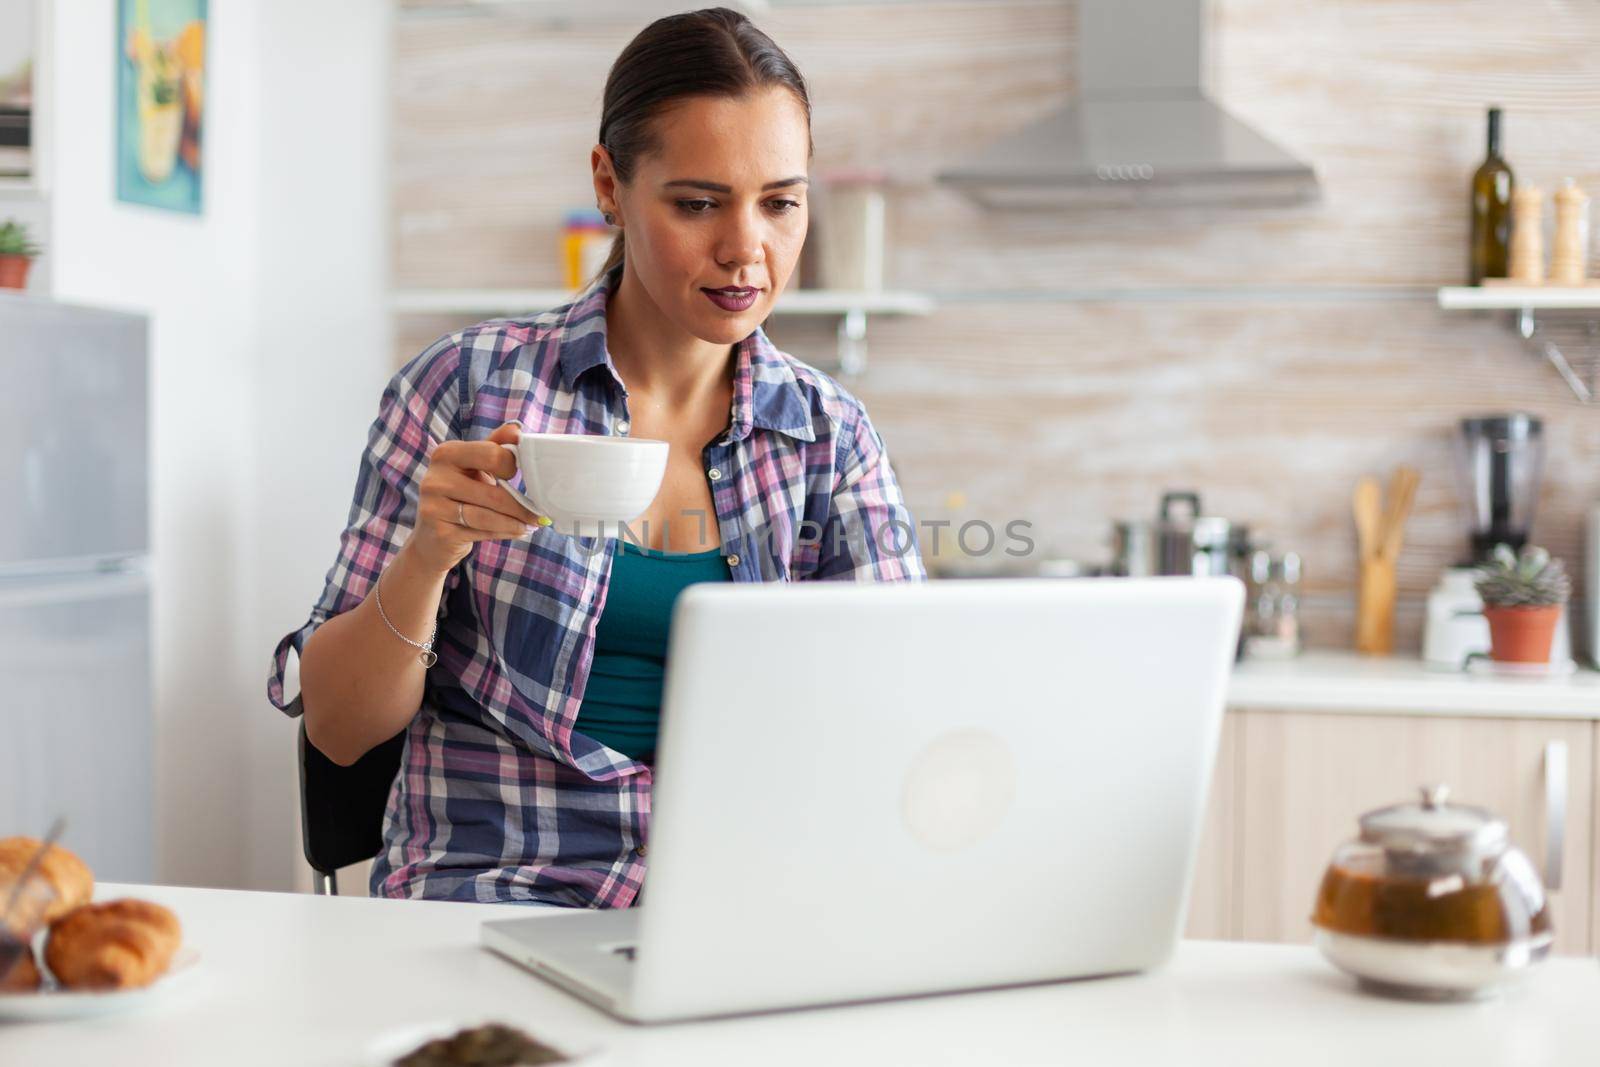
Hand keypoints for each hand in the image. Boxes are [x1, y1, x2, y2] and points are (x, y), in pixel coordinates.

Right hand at [404, 422, 546, 573]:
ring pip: (488, 516)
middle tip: (540, 512)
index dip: (511, 466)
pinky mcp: (440, 533)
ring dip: (516, 522)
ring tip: (533, 524)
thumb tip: (517, 429)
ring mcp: (434, 507)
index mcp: (446, 454)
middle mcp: (436, 479)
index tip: (519, 475)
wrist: (432, 536)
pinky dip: (504, 533)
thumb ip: (494, 446)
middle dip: (521, 505)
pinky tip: (517, 531)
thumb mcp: (473, 466)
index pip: (491, 455)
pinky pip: (482, 533)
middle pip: (492, 492)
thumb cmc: (459, 494)